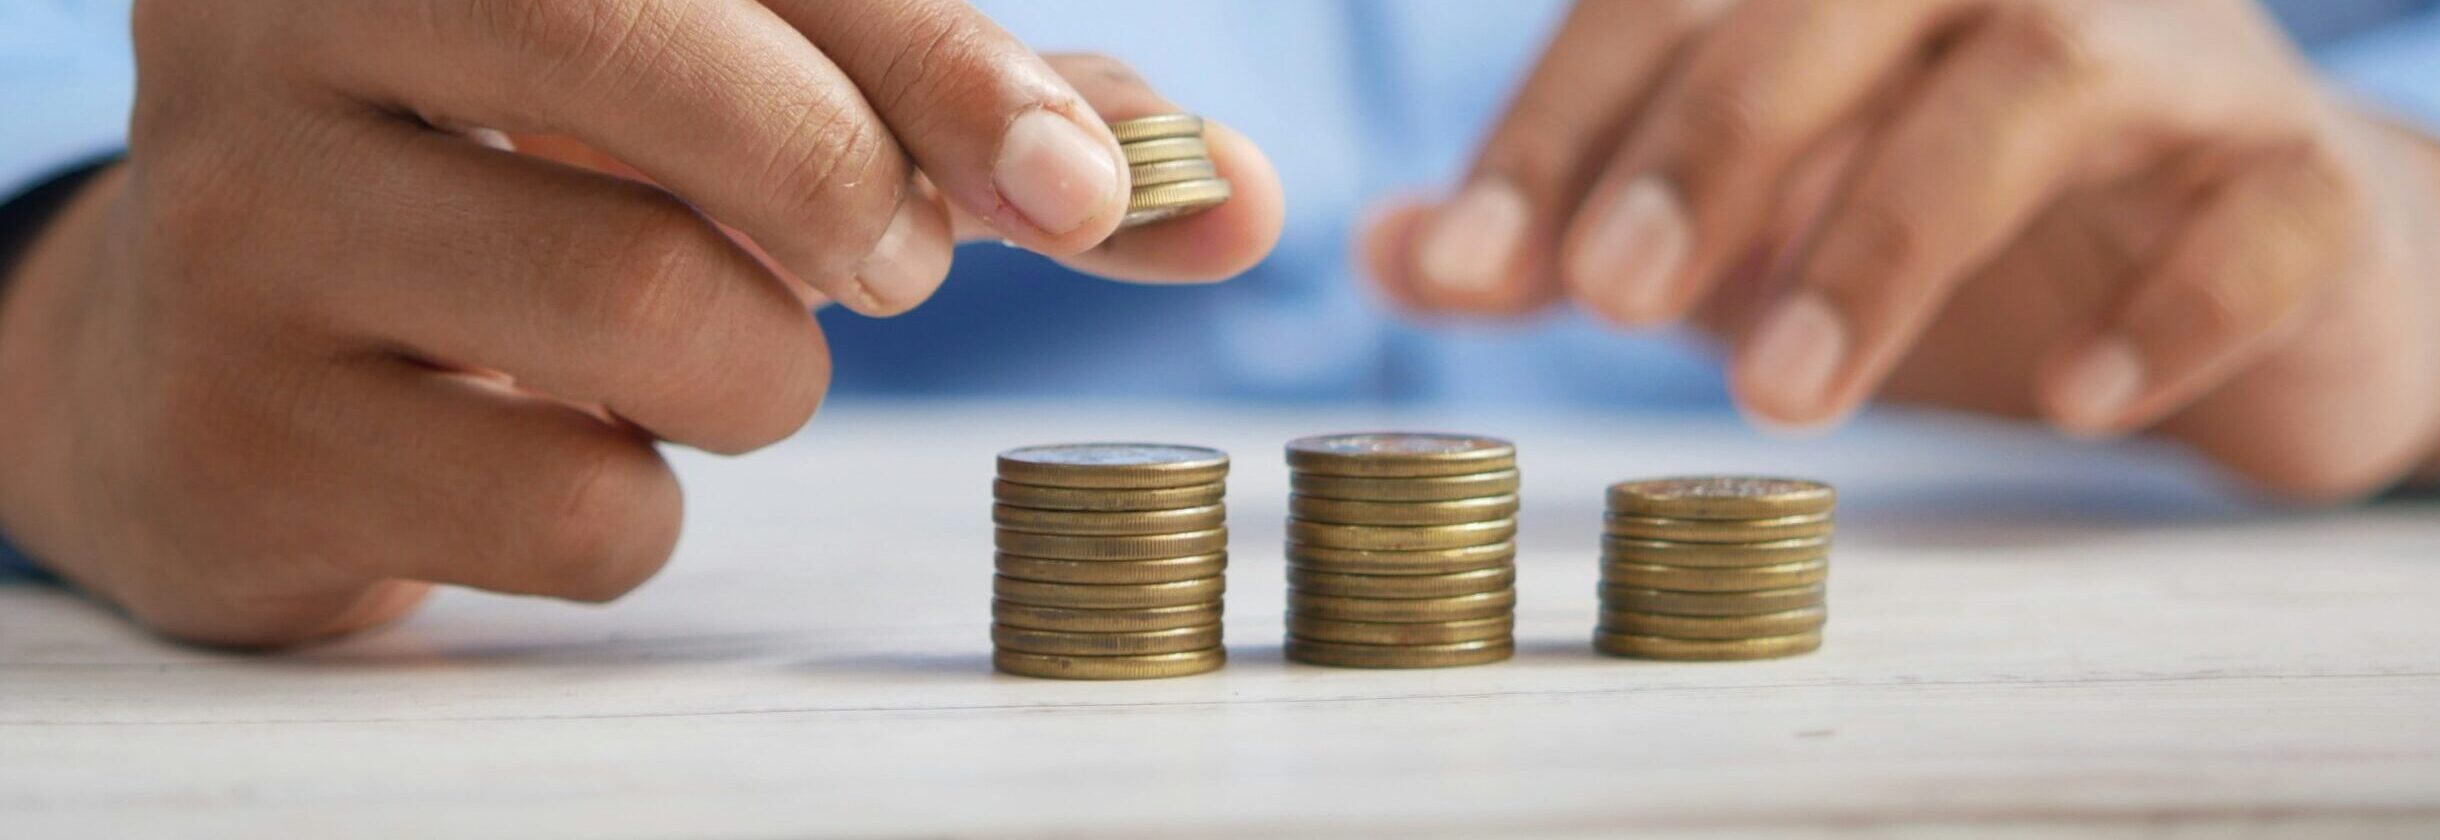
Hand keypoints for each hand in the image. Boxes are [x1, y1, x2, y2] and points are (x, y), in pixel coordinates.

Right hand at [0, 0, 1282, 645]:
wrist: (220, 358)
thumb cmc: (532, 189)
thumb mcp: (740, 102)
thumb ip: (977, 126)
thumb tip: (1238, 198)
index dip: (944, 63)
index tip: (1088, 194)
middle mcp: (285, 14)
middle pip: (658, 70)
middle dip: (844, 190)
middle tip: (890, 265)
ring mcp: (237, 220)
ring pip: (641, 304)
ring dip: (760, 373)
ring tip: (704, 351)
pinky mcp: (240, 429)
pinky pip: (577, 503)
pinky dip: (647, 506)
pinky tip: (570, 447)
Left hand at [1366, 0, 2439, 499]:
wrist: (2252, 268)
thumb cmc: (1961, 221)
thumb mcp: (1746, 222)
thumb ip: (1577, 225)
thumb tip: (1386, 252)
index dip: (1561, 123)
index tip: (1462, 266)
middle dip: (1713, 144)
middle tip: (1609, 304)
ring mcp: (2184, 58)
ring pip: (2042, 81)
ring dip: (1893, 233)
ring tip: (1779, 391)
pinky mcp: (2306, 176)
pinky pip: (2265, 209)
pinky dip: (2168, 303)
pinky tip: (2071, 400)